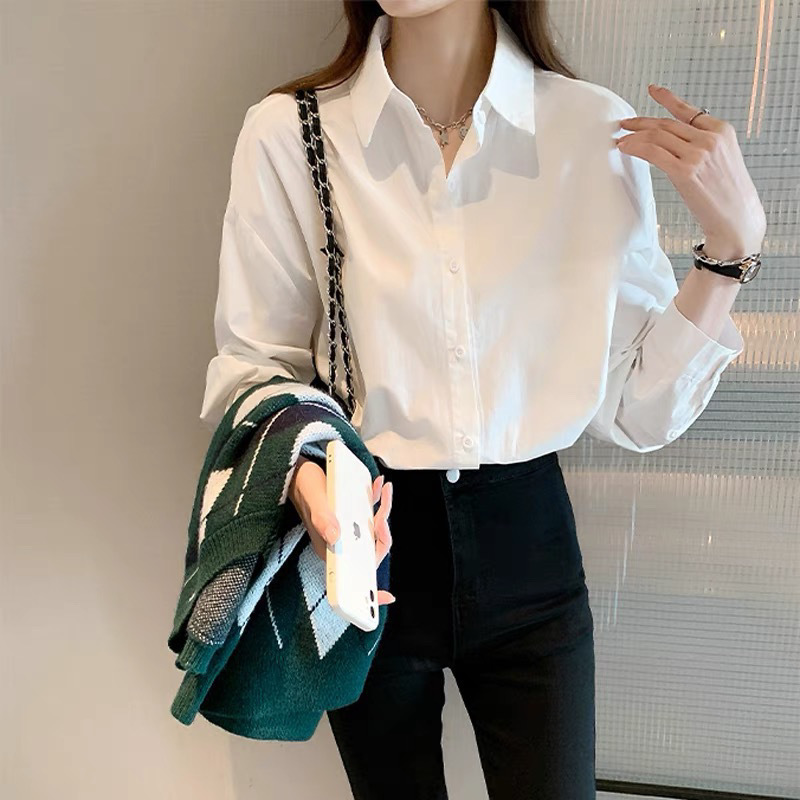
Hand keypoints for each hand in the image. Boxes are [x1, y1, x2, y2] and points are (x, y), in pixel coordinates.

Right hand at [288, 454, 395, 605]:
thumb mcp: (313, 499)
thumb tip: (336, 537)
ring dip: (382, 512)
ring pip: (373, 532)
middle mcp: (339, 542)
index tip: (386, 597)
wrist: (296, 472)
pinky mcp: (350, 517)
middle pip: (370, 551)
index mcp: (329, 548)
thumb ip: (322, 518)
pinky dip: (378, 501)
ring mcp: (345, 530)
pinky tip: (379, 487)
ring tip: (384, 492)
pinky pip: (370, 515)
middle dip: (382, 534)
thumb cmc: (302, 486)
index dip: (370, 590)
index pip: (353, 575)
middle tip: (382, 514)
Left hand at [616, 84, 765, 259]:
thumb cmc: (728, 195)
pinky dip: (636, 148)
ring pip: (657, 136)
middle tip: (624, 123)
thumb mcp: (723, 160)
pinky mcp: (685, 171)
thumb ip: (704, 146)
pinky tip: (626, 148)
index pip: (687, 111)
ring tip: (620, 139)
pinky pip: (653, 153)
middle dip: (642, 122)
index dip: (667, 99)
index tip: (653, 91)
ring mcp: (698, 154)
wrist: (737, 217)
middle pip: (667, 124)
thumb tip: (677, 144)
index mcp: (721, 131)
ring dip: (634, 136)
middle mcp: (710, 138)